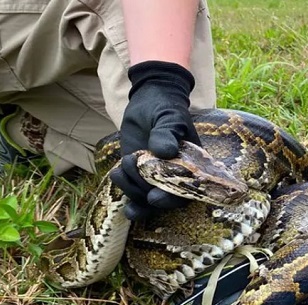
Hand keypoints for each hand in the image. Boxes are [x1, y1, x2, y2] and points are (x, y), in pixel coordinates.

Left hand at [110, 61, 200, 219]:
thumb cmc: (166, 108)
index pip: (186, 192)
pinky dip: (123, 187)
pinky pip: (131, 190)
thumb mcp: (169, 117)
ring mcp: (155, 178)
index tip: (154, 198)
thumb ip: (167, 133)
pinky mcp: (138, 175)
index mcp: (191, 167)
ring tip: (123, 164)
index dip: (171, 200)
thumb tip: (166, 152)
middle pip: (164, 201)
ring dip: (131, 188)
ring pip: (145, 198)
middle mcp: (175, 177)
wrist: (149, 101)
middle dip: (147, 198)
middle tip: (134, 182)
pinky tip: (117, 174)